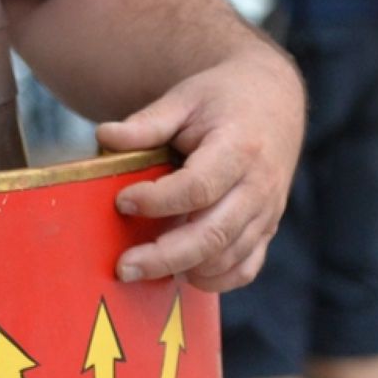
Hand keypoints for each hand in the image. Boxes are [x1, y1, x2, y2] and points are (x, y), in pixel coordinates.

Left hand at [97, 38, 302, 290]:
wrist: (272, 102)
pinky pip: (246, 268)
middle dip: (165, 255)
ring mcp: (267, 213)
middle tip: (123, 266)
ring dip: (184, 269)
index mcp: (238, 149)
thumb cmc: (220, 100)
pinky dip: (215, 279)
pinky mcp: (267, 229)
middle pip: (214, 233)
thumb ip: (147, 123)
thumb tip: (105, 137)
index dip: (158, 201)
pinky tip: (180, 274)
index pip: (198, 187)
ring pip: (230, 257)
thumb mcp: (183, 98)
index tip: (121, 203)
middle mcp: (258, 187)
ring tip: (140, 270)